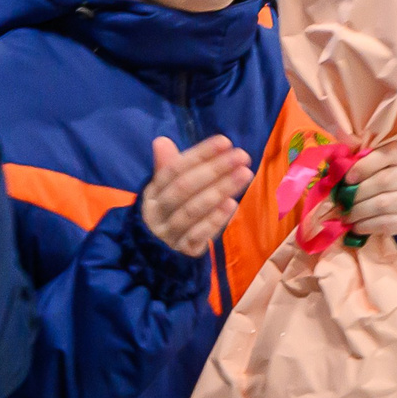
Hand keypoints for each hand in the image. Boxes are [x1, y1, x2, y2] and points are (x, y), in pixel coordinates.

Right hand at [141, 134, 251, 256]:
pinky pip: (197, 235)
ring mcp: (169, 233)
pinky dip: (215, 220)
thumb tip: (161, 141)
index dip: (199, 154)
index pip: (174, 169)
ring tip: (244, 174)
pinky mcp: (182, 251)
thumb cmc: (168, 214)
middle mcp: (157, 212)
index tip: (225, 141)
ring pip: (193, 210)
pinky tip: (233, 205)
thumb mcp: (164, 192)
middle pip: (184, 187)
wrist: (155, 257)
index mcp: (152, 193)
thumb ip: (168, 167)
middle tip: (242, 156)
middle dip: (214, 169)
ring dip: (220, 190)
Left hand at [342, 148, 396, 237]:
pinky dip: (367, 225)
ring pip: (384, 204)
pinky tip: (357, 226)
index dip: (364, 165)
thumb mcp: (372, 163)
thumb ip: (355, 162)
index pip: (387, 154)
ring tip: (345, 215)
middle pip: (384, 181)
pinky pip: (387, 223)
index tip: (347, 178)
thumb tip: (335, 167)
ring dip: (359, 211)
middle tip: (340, 201)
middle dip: (357, 192)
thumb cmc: (382, 176)